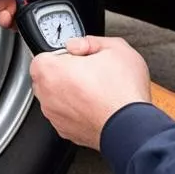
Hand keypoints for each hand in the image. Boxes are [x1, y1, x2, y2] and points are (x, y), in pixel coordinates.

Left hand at [29, 35, 150, 149]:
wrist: (132, 127)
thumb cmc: (123, 91)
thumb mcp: (115, 48)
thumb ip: (89, 41)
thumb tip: (78, 45)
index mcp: (51, 71)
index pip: (42, 56)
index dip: (62, 54)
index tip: (77, 57)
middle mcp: (47, 96)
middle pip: (47, 78)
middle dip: (64, 73)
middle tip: (88, 72)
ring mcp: (55, 116)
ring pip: (56, 98)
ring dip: (70, 93)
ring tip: (96, 91)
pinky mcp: (66, 131)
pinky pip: (66, 115)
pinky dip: (77, 111)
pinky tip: (96, 106)